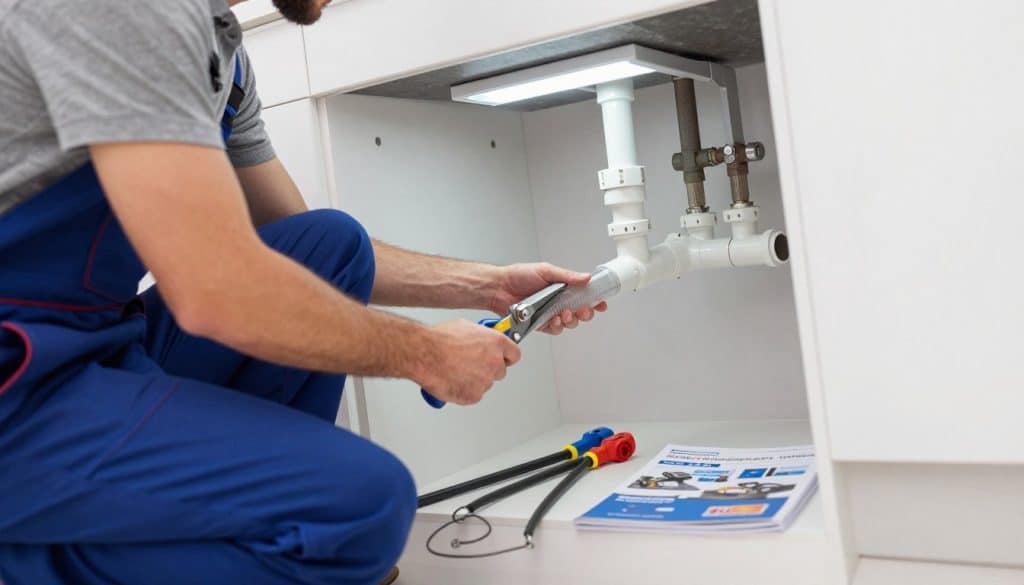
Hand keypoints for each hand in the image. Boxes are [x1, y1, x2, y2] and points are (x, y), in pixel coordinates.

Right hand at [418, 319, 521, 404]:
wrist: (424, 354)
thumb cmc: (440, 339)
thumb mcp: (466, 327)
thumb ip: (481, 337)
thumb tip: (482, 340)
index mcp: (496, 343)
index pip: (514, 355)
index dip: (507, 357)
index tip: (503, 358)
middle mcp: (494, 362)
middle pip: (500, 372)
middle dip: (489, 370)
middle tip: (473, 365)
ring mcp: (485, 380)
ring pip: (485, 384)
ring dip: (475, 381)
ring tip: (456, 371)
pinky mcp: (473, 395)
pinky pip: (473, 395)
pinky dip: (464, 391)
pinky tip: (453, 380)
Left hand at [490, 263, 607, 334]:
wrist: (499, 287)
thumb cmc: (519, 276)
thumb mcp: (546, 271)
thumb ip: (567, 276)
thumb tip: (586, 277)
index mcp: (562, 288)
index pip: (584, 295)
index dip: (595, 300)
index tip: (601, 303)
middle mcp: (558, 302)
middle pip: (580, 312)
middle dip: (585, 313)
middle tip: (583, 310)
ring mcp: (550, 313)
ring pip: (569, 323)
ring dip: (570, 320)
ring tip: (564, 314)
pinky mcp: (541, 324)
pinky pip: (554, 330)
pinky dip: (556, 327)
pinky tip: (553, 320)